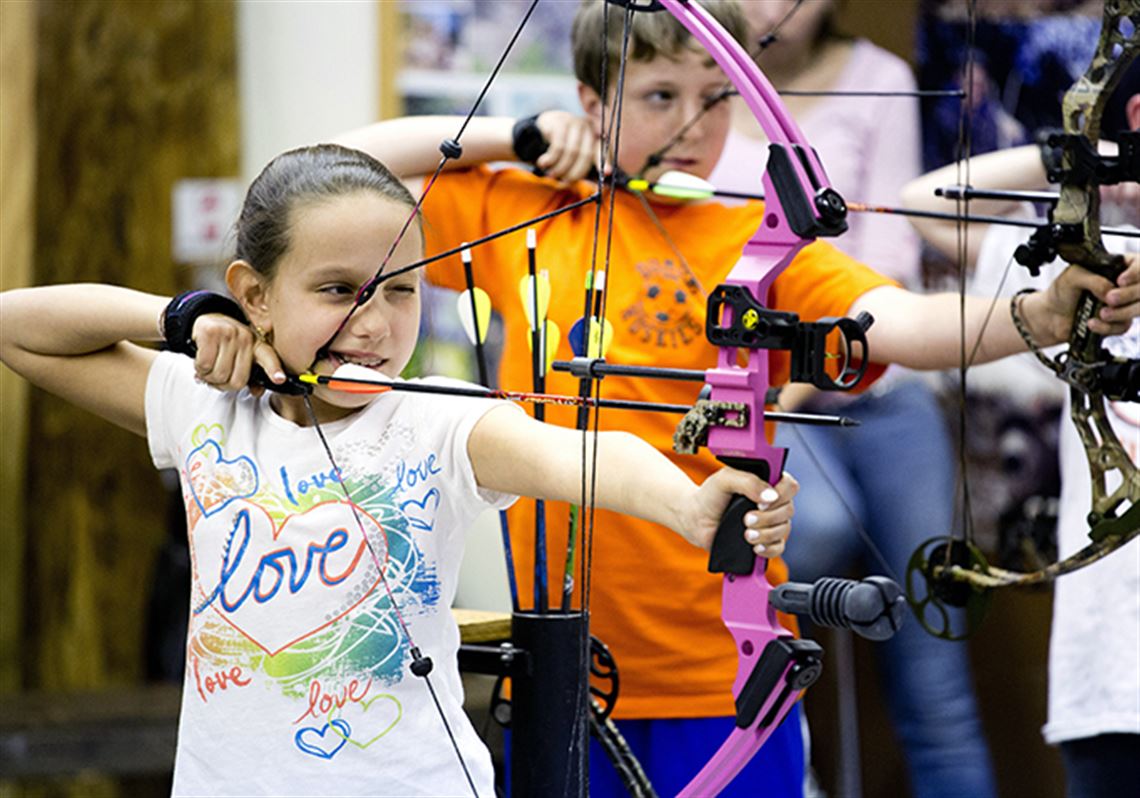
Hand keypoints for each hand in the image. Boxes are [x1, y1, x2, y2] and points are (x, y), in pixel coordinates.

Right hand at [191, 314, 284, 393]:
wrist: (208, 318)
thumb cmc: (226, 342)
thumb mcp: (242, 355)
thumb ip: (251, 375)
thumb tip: (256, 392)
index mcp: (257, 345)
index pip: (269, 358)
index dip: (274, 370)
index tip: (280, 379)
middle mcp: (246, 338)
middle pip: (237, 380)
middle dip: (224, 386)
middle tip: (217, 380)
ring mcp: (229, 334)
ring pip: (219, 375)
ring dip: (210, 378)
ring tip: (209, 370)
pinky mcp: (210, 333)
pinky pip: (205, 365)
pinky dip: (200, 369)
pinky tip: (201, 363)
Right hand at [534, 110, 600, 182]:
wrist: (532, 134)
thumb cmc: (554, 149)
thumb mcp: (570, 157)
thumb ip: (582, 165)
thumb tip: (598, 177)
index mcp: (592, 134)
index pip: (600, 149)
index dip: (604, 162)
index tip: (607, 173)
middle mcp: (586, 126)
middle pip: (585, 154)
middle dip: (574, 172)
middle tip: (563, 182)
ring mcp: (572, 121)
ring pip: (572, 152)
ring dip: (561, 168)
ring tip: (551, 175)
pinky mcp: (558, 122)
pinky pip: (558, 147)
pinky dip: (551, 159)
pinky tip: (543, 163)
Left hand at [683, 470, 798, 557]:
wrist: (696, 518)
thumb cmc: (711, 495)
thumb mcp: (725, 479)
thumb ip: (748, 481)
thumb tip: (770, 496)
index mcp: (767, 482)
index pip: (790, 486)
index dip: (781, 494)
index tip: (762, 502)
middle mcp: (772, 502)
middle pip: (788, 510)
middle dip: (768, 517)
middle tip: (747, 519)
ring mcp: (770, 522)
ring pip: (784, 530)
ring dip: (765, 534)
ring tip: (746, 533)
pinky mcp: (764, 541)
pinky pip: (778, 548)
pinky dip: (769, 549)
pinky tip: (755, 547)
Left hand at [1028, 252, 1139, 341]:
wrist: (1049, 317)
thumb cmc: (1060, 293)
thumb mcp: (1074, 276)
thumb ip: (1095, 279)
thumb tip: (1111, 289)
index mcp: (1113, 269)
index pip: (1137, 267)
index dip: (1135, 274)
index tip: (1120, 281)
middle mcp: (1120, 287)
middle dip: (1129, 294)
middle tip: (1110, 298)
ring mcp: (1120, 306)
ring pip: (1136, 309)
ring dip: (1120, 313)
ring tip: (1100, 313)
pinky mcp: (1115, 323)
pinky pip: (1122, 327)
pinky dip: (1107, 327)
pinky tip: (1091, 323)